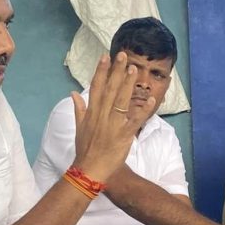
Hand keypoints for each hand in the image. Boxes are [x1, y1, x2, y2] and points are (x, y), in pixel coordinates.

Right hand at [71, 52, 153, 182]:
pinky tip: (151, 98)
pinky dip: (144, 109)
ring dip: (128, 84)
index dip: (100, 71)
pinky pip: (135, 120)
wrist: (89, 170)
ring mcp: (112, 125)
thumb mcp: (79, 127)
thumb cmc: (85, 150)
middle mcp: (101, 115)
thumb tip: (73, 93)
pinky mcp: (123, 135)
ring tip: (134, 69)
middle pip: (109, 89)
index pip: (96, 87)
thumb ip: (79, 109)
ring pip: (121, 101)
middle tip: (123, 55)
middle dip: (116, 71)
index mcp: (92, 113)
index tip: (105, 57)